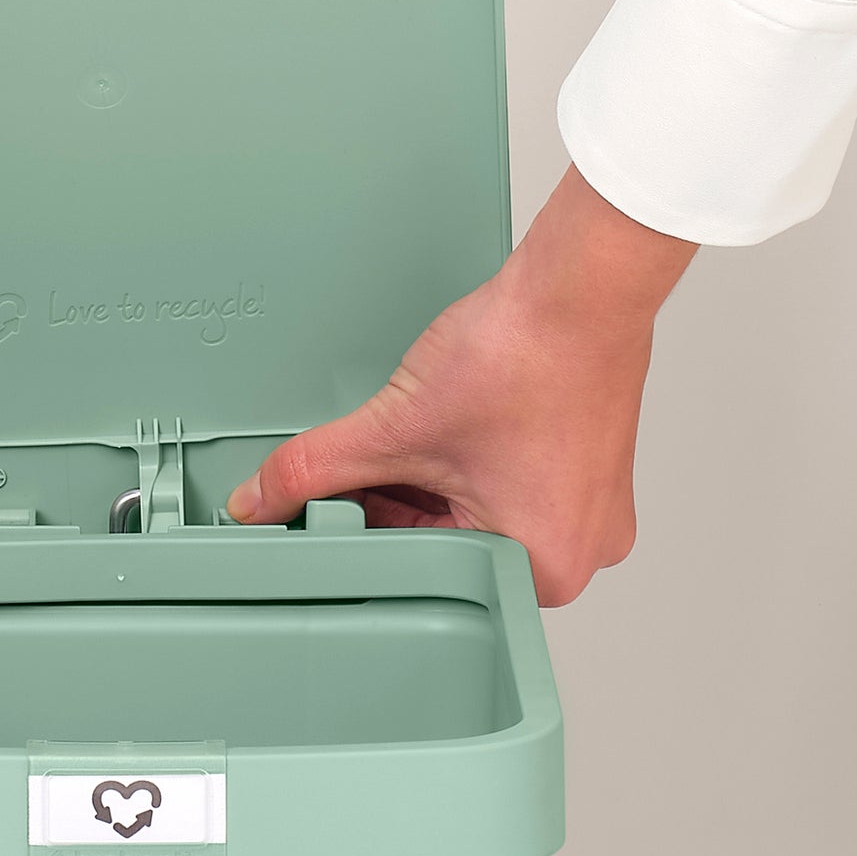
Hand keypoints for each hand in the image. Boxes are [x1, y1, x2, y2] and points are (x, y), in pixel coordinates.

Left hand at [226, 168, 698, 604]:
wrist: (580, 287)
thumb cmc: (523, 357)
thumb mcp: (395, 426)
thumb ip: (313, 470)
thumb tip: (263, 501)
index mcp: (543, 567)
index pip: (420, 566)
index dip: (365, 526)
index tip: (339, 496)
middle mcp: (580, 552)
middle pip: (450, 543)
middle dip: (399, 499)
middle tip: (387, 445)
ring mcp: (592, 510)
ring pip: (479, 512)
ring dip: (434, 476)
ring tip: (435, 422)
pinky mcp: (593, 470)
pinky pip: (514, 483)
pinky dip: (473, 458)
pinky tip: (463, 418)